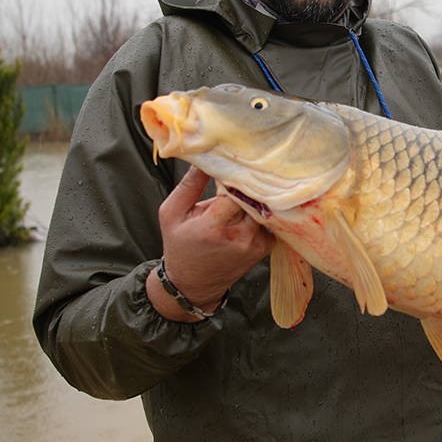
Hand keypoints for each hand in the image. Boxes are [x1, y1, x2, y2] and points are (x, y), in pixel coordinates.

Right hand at [146, 166, 274, 321]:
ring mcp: (255, 243)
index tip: (228, 168)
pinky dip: (261, 211)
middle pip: (254, 196)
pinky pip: (269, 219)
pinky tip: (249, 208)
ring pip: (264, 207)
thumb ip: (189, 185)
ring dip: (255, 197)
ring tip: (244, 191)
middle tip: (241, 174)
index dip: (233, 176)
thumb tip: (205, 157)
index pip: (235, 189)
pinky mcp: (265, 247)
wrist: (193, 283)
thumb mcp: (171, 213)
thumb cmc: (179, 245)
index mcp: (213, 226)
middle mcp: (239, 236)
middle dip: (247, 185)